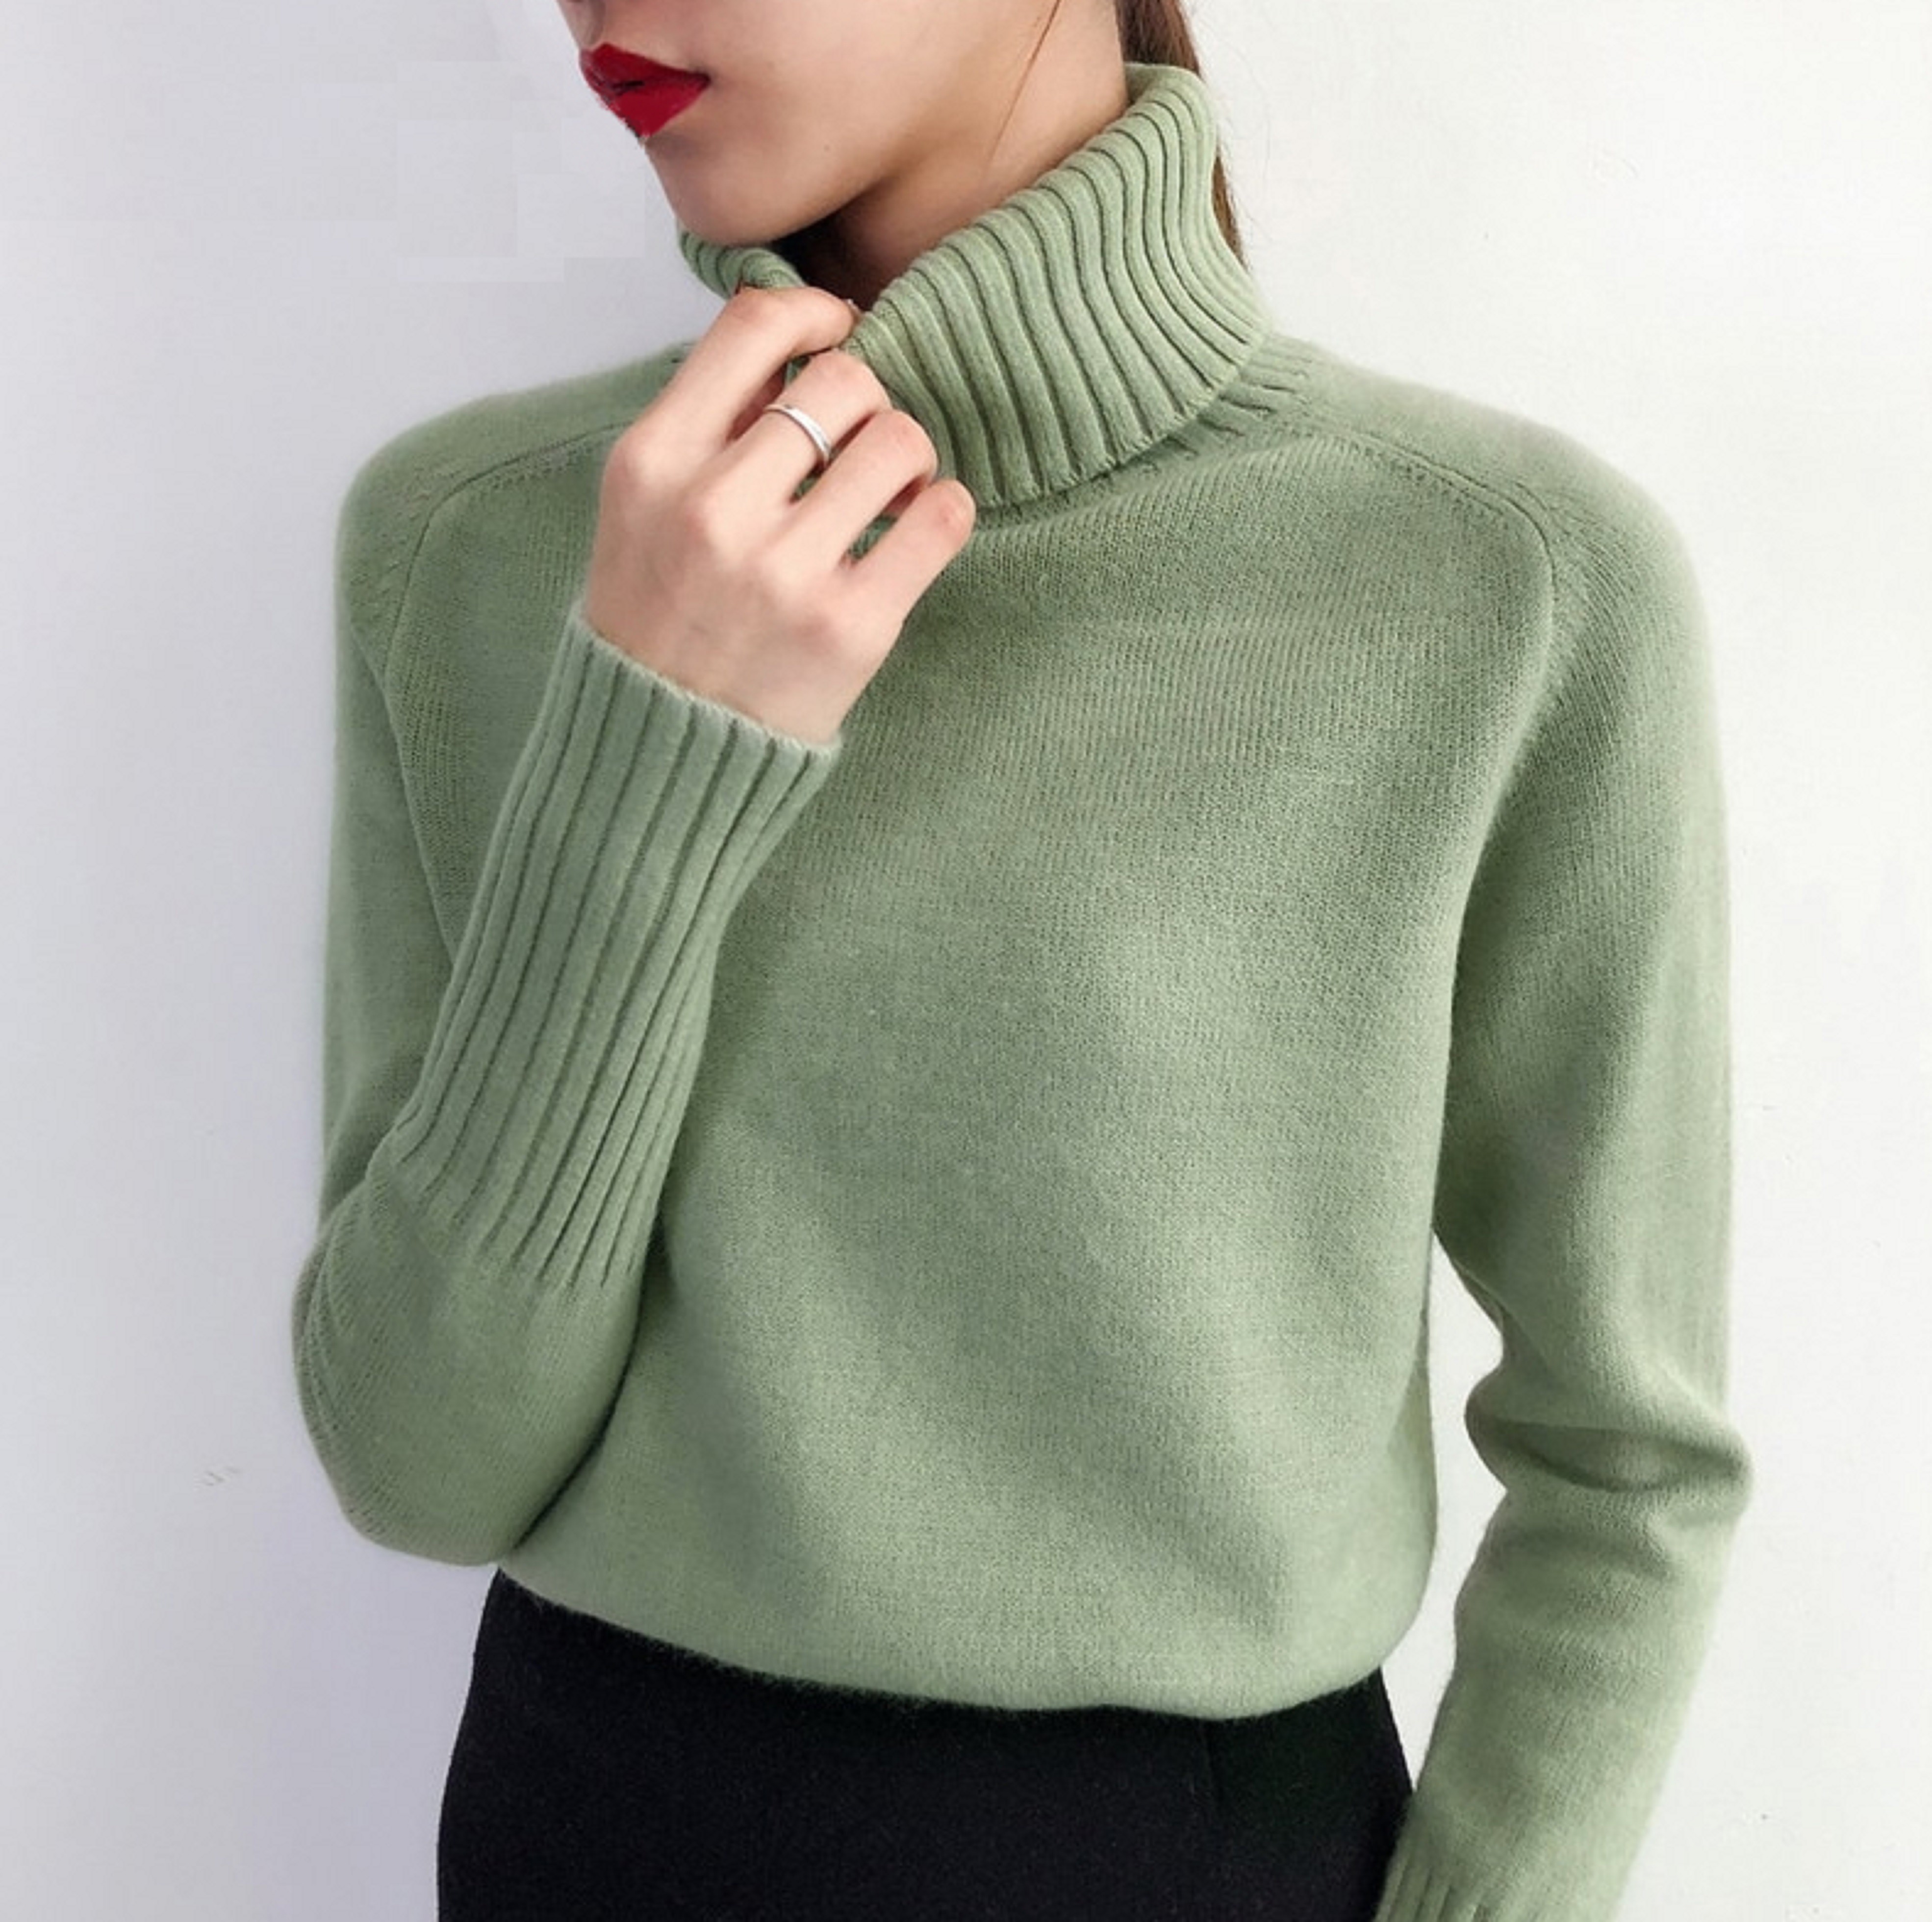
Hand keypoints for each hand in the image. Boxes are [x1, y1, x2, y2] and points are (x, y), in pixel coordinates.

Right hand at [581, 284, 976, 745]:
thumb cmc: (660, 614)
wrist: (661, 749)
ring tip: (890, 492)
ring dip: (909, 457)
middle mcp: (715, 509)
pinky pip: (943, 519)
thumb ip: (710, 423)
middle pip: (843, 379)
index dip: (816, 313)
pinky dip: (945, 510)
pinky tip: (916, 530)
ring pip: (900, 441)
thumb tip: (807, 341)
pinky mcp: (851, 627)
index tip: (838, 334)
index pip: (754, 326)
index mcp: (654, 462)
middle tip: (859, 443)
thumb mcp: (645, 505)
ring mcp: (785, 573)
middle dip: (869, 401)